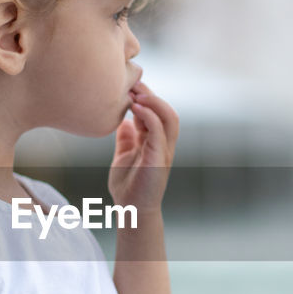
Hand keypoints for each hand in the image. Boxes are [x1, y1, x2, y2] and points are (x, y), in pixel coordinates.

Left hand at [110, 81, 178, 212]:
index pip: (155, 112)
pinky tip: (136, 108)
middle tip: (133, 82)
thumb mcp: (123, 156)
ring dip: (154, 102)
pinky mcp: (159, 159)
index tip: (128, 86)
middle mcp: (162, 144)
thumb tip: (123, 123)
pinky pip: (159, 132)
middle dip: (151, 94)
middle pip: (166, 111)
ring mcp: (163, 151)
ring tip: (137, 92)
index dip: (145, 97)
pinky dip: (150, 116)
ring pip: (169, 118)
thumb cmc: (127, 187)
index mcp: (153, 142)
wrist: (131, 211)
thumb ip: (125, 140)